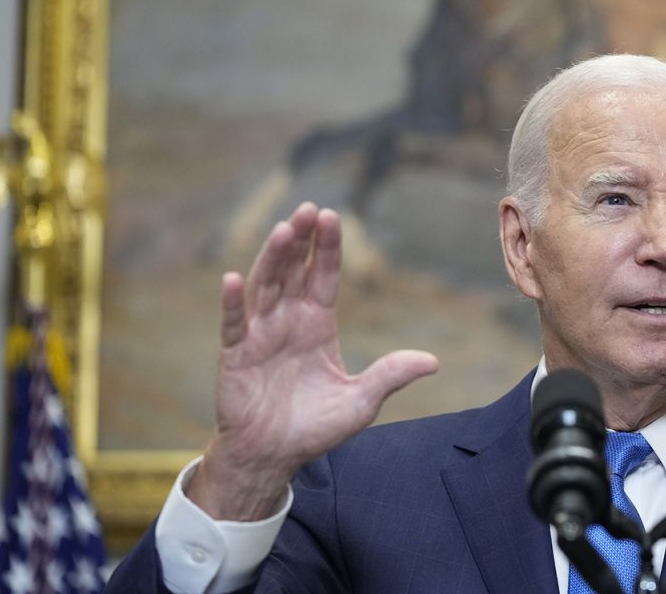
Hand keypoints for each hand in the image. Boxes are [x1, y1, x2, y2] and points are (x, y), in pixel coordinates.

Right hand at [187, 203, 438, 519]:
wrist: (273, 457)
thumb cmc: (314, 427)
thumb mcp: (361, 402)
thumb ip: (390, 376)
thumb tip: (433, 362)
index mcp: (317, 324)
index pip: (323, 276)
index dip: (326, 247)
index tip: (331, 216)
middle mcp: (287, 321)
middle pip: (292, 271)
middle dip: (300, 240)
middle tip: (308, 208)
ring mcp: (259, 335)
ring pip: (265, 287)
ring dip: (271, 258)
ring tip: (283, 230)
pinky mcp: (235, 356)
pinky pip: (233, 325)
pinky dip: (233, 303)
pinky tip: (234, 279)